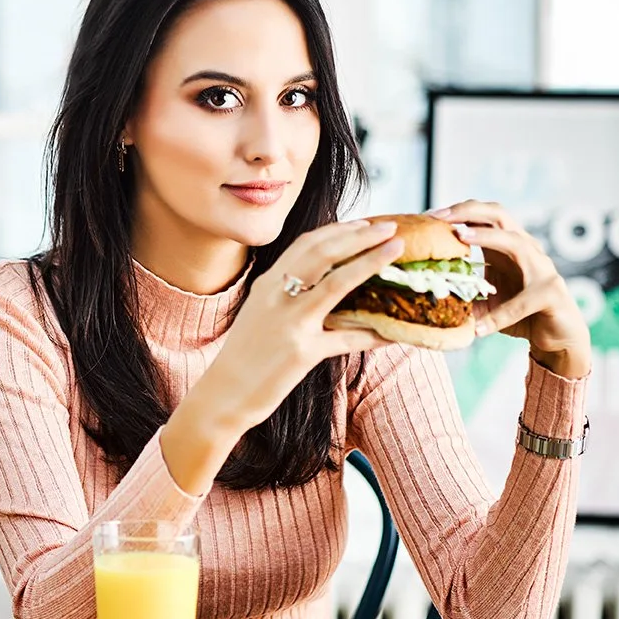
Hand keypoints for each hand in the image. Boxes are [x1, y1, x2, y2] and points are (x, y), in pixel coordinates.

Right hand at [191, 217, 404, 436]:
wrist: (223, 394)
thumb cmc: (244, 357)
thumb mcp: (260, 315)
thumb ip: (285, 297)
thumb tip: (323, 287)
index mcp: (267, 284)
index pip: (305, 245)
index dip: (338, 230)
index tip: (363, 224)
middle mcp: (276, 296)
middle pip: (322, 252)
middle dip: (359, 235)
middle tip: (388, 227)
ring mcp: (289, 322)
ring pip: (336, 283)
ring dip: (370, 262)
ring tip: (396, 250)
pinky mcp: (302, 352)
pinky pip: (347, 339)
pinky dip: (374, 334)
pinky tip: (394, 333)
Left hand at [429, 200, 592, 379]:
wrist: (556, 339)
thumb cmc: (519, 315)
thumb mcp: (484, 302)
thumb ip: (462, 294)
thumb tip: (424, 294)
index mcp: (505, 247)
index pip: (482, 216)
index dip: (457, 211)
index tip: (429, 216)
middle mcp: (525, 249)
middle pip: (500, 214)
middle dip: (468, 211)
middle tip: (440, 217)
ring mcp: (541, 268)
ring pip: (516, 243)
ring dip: (487, 238)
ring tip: (460, 238)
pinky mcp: (551, 293)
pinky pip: (523, 302)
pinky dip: (501, 314)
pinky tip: (481, 329)